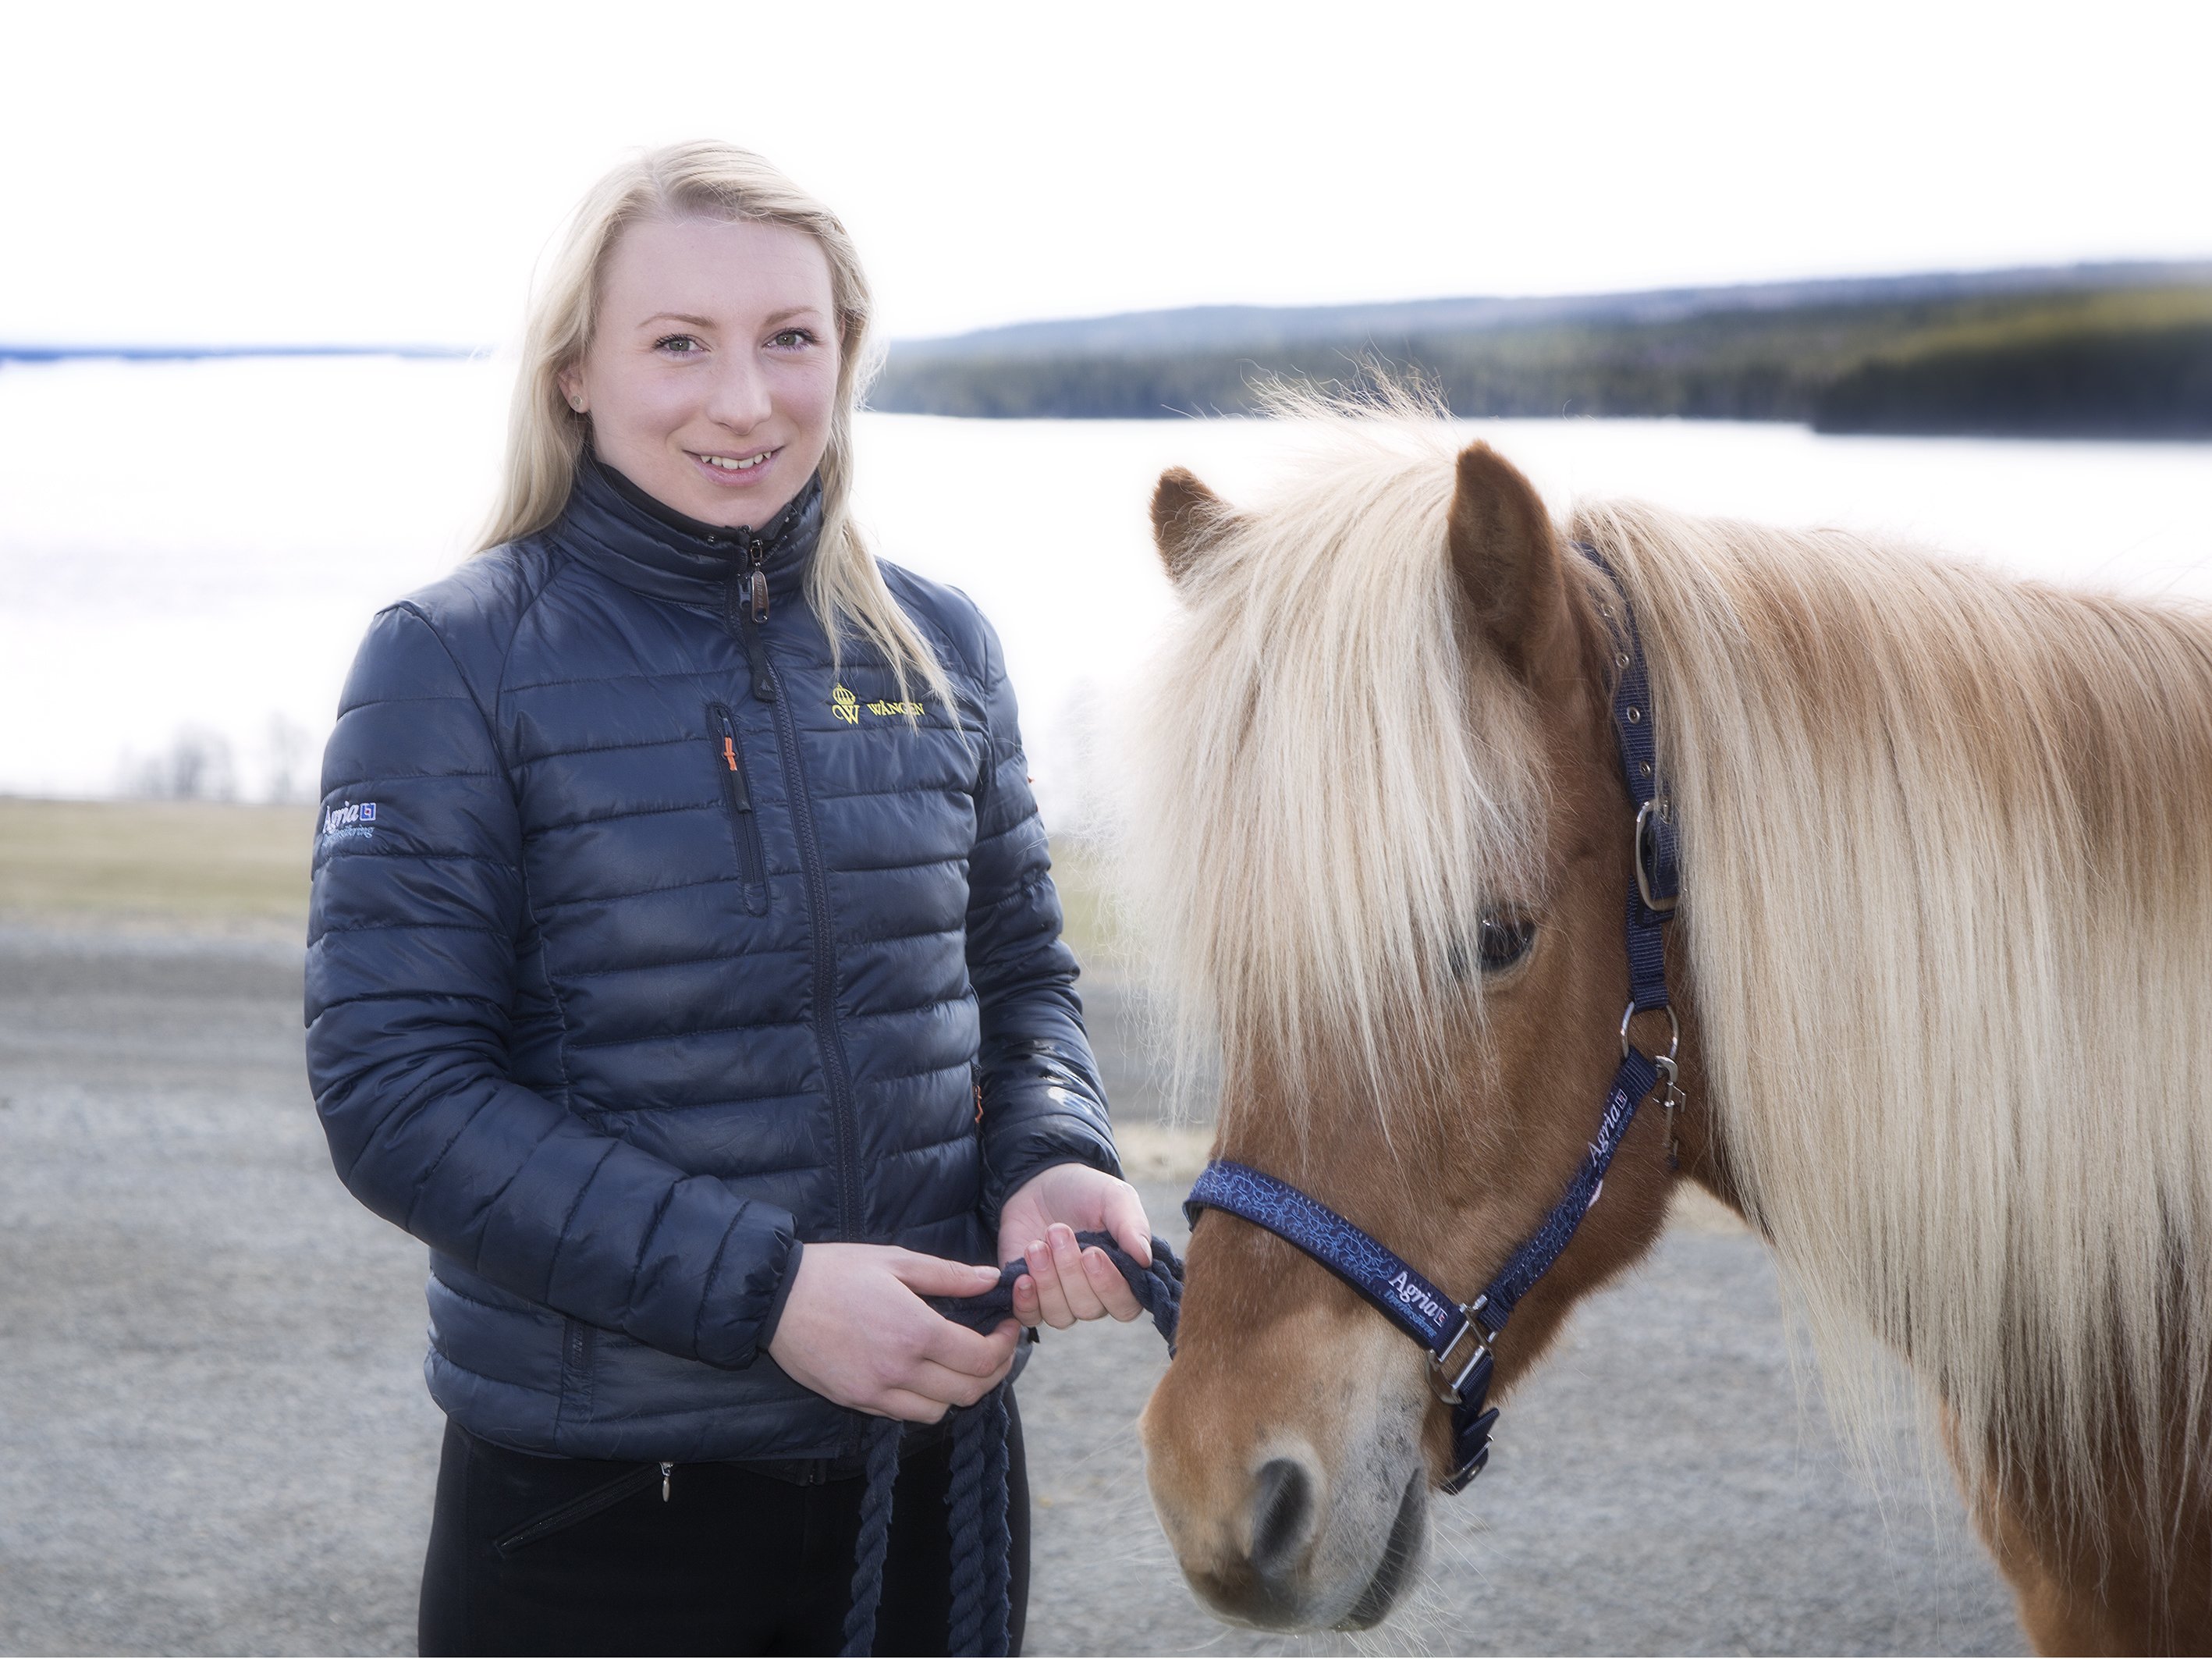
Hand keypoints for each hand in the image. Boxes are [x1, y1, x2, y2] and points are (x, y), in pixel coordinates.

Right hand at [766, 1243, 1017, 1422]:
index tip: (1008, 1326)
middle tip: (993, 1347)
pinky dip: (925, 1401)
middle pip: (968, 1392)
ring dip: (959, 1391)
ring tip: (959, 1362)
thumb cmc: (835, 1271)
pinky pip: (905, 1415)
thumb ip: (949, 1274)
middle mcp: (899, 1370)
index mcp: (915, 1331)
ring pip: (939, 1412)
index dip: (1004, 1346)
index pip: (980, 1358)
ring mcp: (876, 1392)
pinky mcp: (857, 1402)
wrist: (774, 1298)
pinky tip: (924, 1374)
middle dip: (992, 1372)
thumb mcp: (895, 1260)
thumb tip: (992, 1279)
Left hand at [998, 1163, 1154, 1329]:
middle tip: (1058, 1231)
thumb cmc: (1085, 1192)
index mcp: (1123, 1275)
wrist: (1040, 1183)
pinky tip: (1022, 1278)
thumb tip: (1145, 1259)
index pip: (1125, 1305)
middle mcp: (1094, 1294)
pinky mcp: (1031, 1297)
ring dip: (1047, 1281)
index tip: (1091, 1253)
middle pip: (1089, 1309)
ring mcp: (1061, 1299)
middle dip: (1070, 1271)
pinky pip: (1030, 1316)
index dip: (1109, 1286)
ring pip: (1060, 1314)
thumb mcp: (1114, 1198)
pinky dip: (1026, 1301)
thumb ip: (1132, 1226)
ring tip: (1036, 1245)